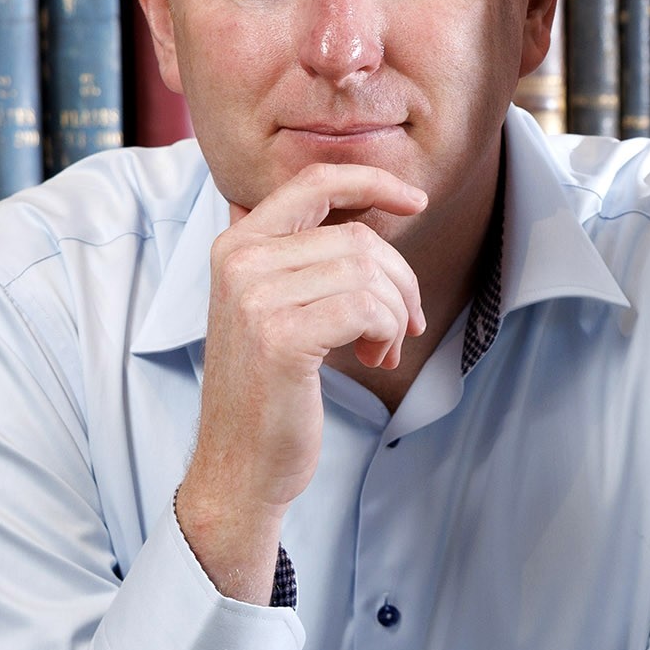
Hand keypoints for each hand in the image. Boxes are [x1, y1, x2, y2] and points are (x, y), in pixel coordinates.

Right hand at [177, 163, 428, 601]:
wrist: (238, 467)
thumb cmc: (267, 392)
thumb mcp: (272, 308)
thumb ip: (299, 256)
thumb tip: (360, 207)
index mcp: (236, 245)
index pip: (315, 183)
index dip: (372, 182)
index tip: (413, 200)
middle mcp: (239, 261)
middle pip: (357, 236)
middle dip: (398, 280)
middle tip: (402, 325)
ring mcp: (256, 298)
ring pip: (368, 272)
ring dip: (394, 313)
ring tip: (381, 349)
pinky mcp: (282, 337)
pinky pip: (369, 307)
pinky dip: (388, 331)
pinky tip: (376, 358)